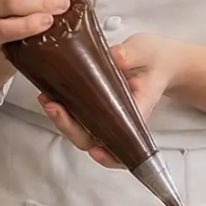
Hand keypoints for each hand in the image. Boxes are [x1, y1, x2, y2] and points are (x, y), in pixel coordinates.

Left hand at [41, 34, 181, 168]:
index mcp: (138, 111)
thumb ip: (131, 55)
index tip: (96, 150)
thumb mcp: (146, 51)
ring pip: (83, 132)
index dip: (109, 153)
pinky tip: (51, 97)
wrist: (157, 61)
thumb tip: (116, 59)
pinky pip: (79, 118)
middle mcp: (121, 120)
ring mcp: (108, 116)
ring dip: (63, 121)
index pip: (123, 141)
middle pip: (95, 140)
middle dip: (71, 128)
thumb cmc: (155, 60)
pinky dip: (64, 112)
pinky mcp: (97, 107)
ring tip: (48, 101)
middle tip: (55, 108)